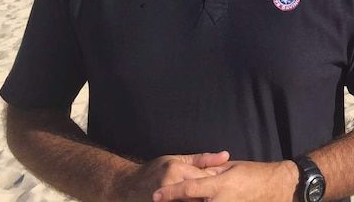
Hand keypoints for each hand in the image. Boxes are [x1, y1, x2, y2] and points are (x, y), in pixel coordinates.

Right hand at [112, 152, 230, 200]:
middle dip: (211, 196)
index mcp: (176, 170)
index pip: (205, 178)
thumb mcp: (177, 159)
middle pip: (200, 194)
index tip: (224, 185)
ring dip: (201, 200)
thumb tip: (226, 155)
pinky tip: (193, 200)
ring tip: (208, 198)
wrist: (126, 187)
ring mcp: (166, 200)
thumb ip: (203, 159)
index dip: (217, 183)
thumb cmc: (153, 171)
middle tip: (219, 195)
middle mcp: (171, 185)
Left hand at [152, 159, 297, 201]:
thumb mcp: (231, 168)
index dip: (170, 193)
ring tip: (179, 201)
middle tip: (162, 201)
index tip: (156, 195)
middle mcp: (221, 201)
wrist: (277, 187)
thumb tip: (192, 175)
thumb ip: (210, 172)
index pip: (188, 189)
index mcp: (220, 184)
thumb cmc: (255, 174)